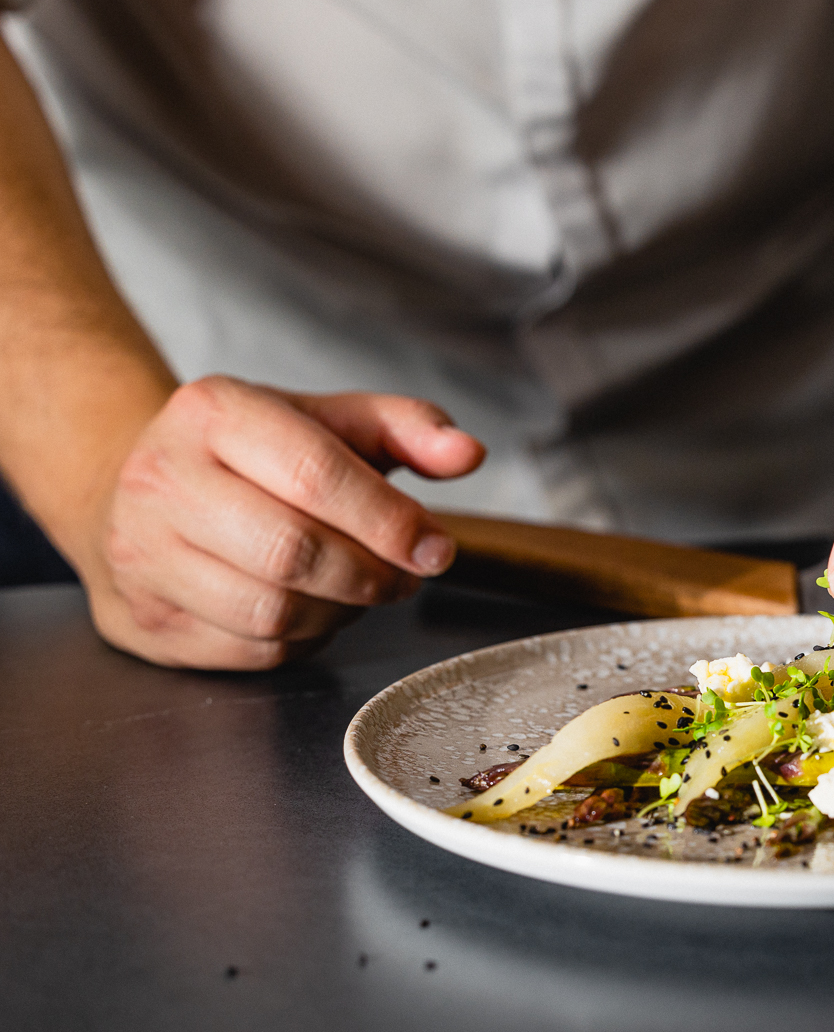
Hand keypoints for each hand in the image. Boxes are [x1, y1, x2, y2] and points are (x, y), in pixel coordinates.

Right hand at [77, 376, 484, 668]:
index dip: (388, 520)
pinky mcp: (146, 620)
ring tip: (359, 586)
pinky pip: (252, 651)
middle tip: (405, 575)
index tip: (435, 547)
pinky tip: (313, 608)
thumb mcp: (328, 419)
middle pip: (292, 551)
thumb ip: (405, 428)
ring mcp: (143, 555)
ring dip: (341, 611)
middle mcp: (163, 480)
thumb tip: (467, 453)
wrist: (137, 487)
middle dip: (371, 574)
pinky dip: (303, 640)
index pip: (314, 473)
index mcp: (213, 412)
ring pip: (272, 611)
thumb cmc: (252, 454)